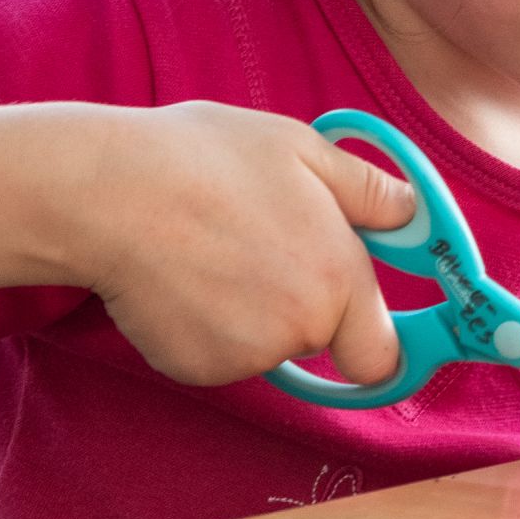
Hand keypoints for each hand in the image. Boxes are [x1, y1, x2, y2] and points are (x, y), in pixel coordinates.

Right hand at [75, 103, 414, 387]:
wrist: (108, 194)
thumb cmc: (207, 159)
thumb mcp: (304, 151)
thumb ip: (370, 192)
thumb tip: (411, 214)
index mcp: (338, 278)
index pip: (380, 356)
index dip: (372, 338)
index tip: (358, 317)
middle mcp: (298, 329)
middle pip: (316, 335)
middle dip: (301, 301)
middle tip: (259, 242)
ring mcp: (240, 356)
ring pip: (262, 342)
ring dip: (249, 311)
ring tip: (211, 249)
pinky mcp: (189, 368)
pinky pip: (215, 351)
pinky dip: (203, 325)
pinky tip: (180, 277)